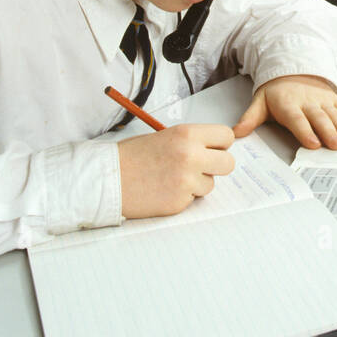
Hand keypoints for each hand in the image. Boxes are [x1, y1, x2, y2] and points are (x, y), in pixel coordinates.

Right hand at [117, 124, 235, 217]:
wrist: (108, 179)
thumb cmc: (132, 156)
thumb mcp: (165, 137)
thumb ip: (191, 142)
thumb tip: (214, 149)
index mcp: (187, 134)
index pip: (226, 136)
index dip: (220, 144)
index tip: (212, 149)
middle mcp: (191, 156)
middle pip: (228, 163)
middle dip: (216, 166)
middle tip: (200, 167)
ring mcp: (187, 181)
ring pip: (211, 184)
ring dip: (197, 184)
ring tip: (172, 178)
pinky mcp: (180, 202)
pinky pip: (193, 199)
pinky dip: (183, 197)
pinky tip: (164, 190)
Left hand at [234, 74, 336, 150]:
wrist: (292, 70)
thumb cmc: (275, 93)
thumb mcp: (260, 102)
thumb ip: (250, 119)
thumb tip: (235, 133)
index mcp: (288, 104)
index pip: (297, 119)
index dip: (305, 131)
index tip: (314, 144)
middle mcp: (308, 101)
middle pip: (320, 118)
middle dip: (330, 132)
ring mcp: (322, 100)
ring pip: (335, 115)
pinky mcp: (333, 99)